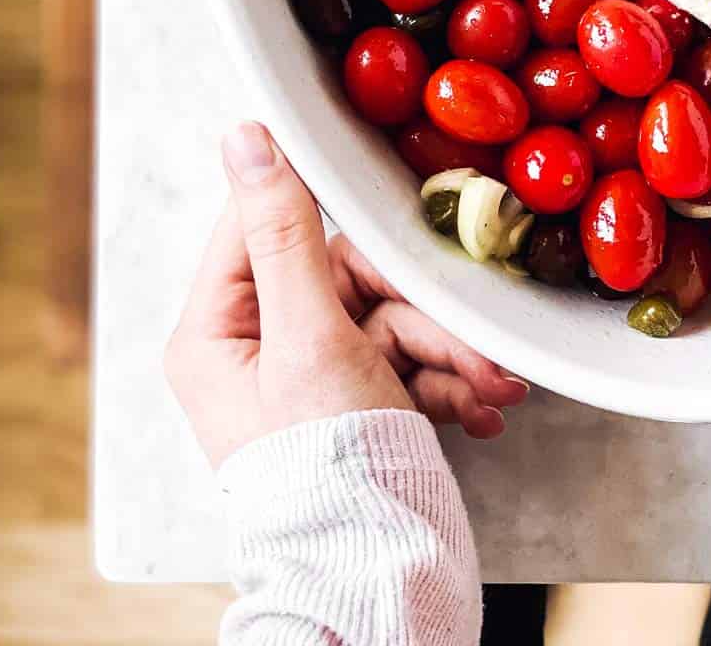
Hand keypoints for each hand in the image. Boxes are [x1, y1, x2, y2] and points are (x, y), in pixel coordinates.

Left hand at [165, 121, 527, 467]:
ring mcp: (310, 377)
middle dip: (419, 309)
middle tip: (470, 332)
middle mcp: (258, 348)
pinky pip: (406, 361)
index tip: (373, 179)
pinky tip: (482, 404)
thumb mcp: (309, 334)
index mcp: (218, 331)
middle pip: (348, 276)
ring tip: (492, 384)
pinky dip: (447, 379)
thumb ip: (284, 232)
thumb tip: (247, 137)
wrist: (378, 573)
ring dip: (448, 349)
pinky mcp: (354, 400)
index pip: (263, 225)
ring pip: (390, 320)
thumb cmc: (326, 467)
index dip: (322, 204)